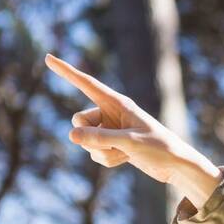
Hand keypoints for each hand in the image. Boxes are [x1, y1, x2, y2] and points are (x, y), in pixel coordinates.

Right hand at [44, 53, 221, 208]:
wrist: (176, 166)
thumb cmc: (159, 147)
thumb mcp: (129, 142)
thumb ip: (99, 138)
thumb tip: (71, 135)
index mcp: (118, 103)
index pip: (86, 84)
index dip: (66, 71)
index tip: (47, 57)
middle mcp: (111, 113)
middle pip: (79, 120)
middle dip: (88, 136)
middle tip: (112, 143)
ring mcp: (110, 130)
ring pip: (86, 141)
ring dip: (102, 152)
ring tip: (126, 153)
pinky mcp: (113, 145)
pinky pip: (96, 154)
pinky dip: (108, 160)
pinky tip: (127, 159)